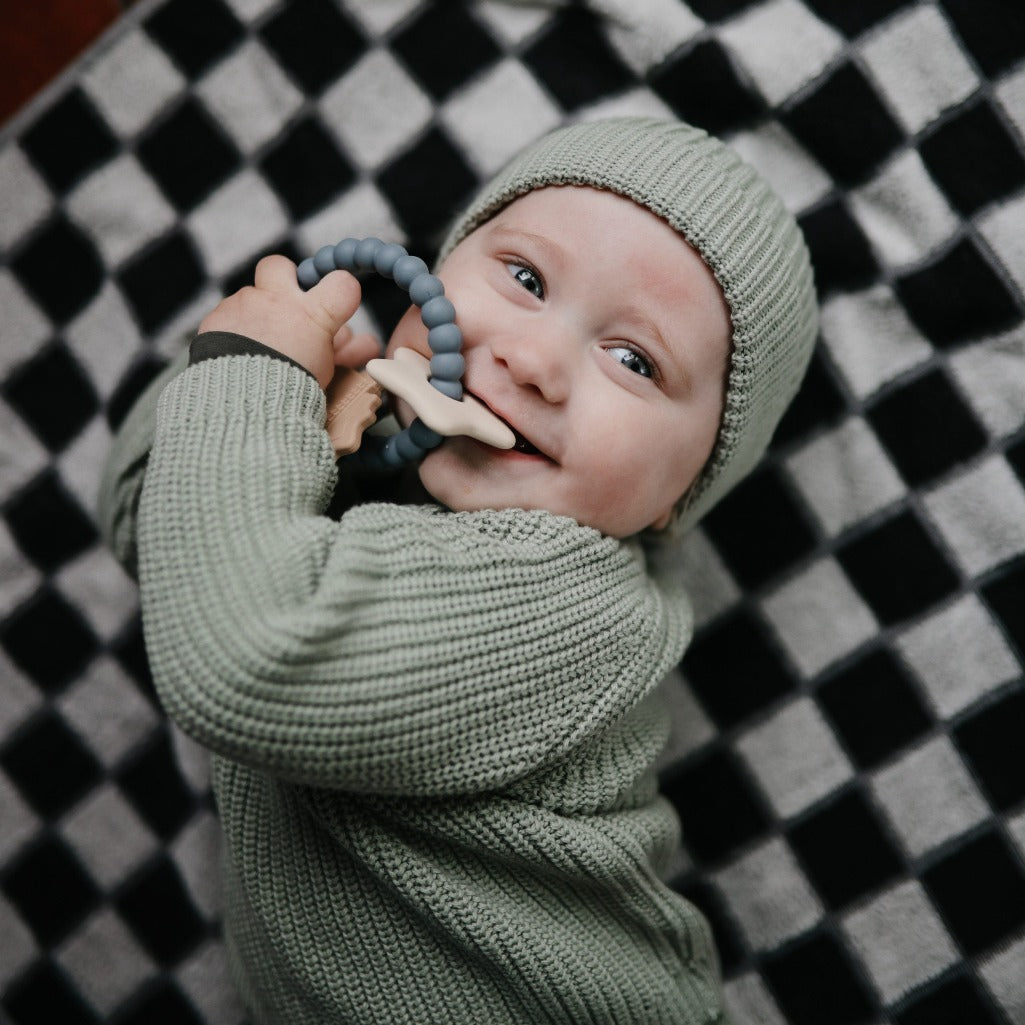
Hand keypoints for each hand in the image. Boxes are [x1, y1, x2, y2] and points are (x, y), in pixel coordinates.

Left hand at [198, 255, 373, 389]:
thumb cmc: (290, 392)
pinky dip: (235, 332)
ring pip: (251, 298)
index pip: (341, 283)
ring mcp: (241, 306)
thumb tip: (365, 344)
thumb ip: (343, 351)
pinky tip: (240, 354)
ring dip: (258, 317)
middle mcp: (276, 301)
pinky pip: (228, 316)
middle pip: (279, 266)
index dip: (341, 291)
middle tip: (286, 306)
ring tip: (260, 348)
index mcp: (312, 315)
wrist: (242, 405)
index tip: (338, 304)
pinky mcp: (215, 319)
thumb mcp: (328, 371)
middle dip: (283, 280)